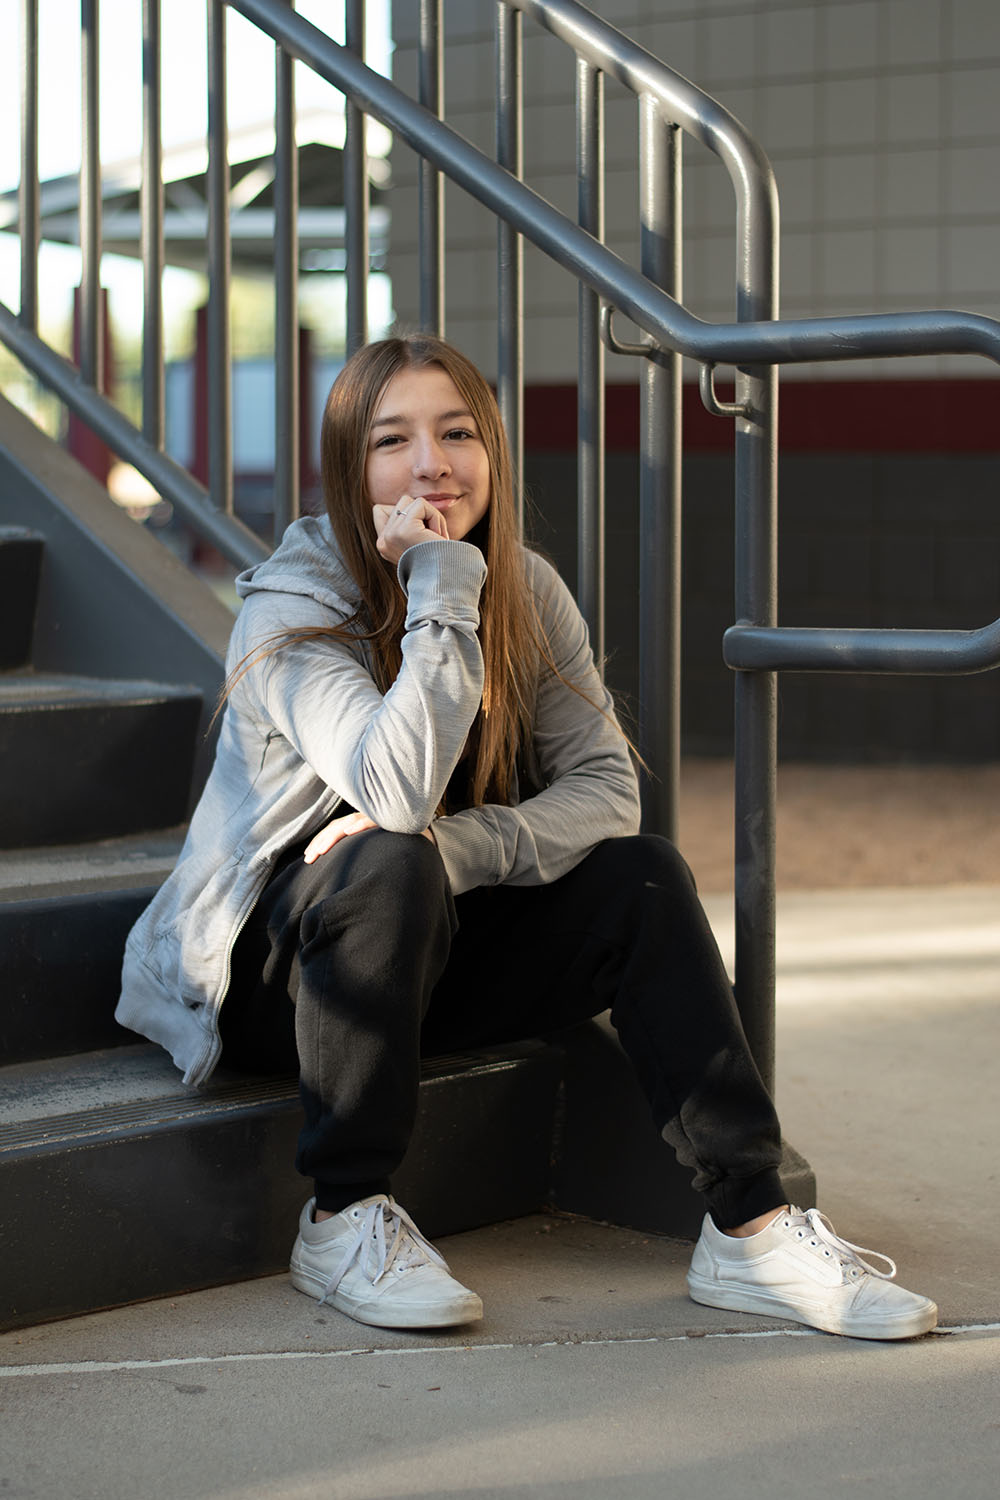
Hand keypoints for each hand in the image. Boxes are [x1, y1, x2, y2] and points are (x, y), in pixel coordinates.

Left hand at [303, 811, 435, 863]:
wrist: (432, 841)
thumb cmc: (401, 849)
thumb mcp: (376, 853)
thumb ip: (362, 857)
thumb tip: (340, 879)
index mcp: (361, 825)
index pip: (336, 830)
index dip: (321, 841)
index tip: (308, 857)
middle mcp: (368, 818)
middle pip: (339, 826)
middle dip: (322, 841)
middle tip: (309, 857)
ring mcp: (380, 817)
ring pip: (352, 822)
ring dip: (335, 834)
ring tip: (322, 848)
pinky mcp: (392, 818)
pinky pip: (375, 819)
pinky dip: (361, 824)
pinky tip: (350, 831)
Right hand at [372, 495, 448, 564]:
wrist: (447, 579)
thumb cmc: (441, 561)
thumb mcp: (417, 542)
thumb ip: (407, 523)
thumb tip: (409, 502)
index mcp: (383, 546)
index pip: (379, 511)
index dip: (404, 513)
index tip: (420, 536)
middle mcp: (382, 542)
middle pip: (400, 503)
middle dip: (421, 514)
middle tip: (432, 538)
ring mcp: (391, 535)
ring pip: (411, 501)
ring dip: (430, 515)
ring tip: (435, 537)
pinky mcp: (405, 529)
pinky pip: (421, 504)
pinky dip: (435, 517)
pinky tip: (438, 536)